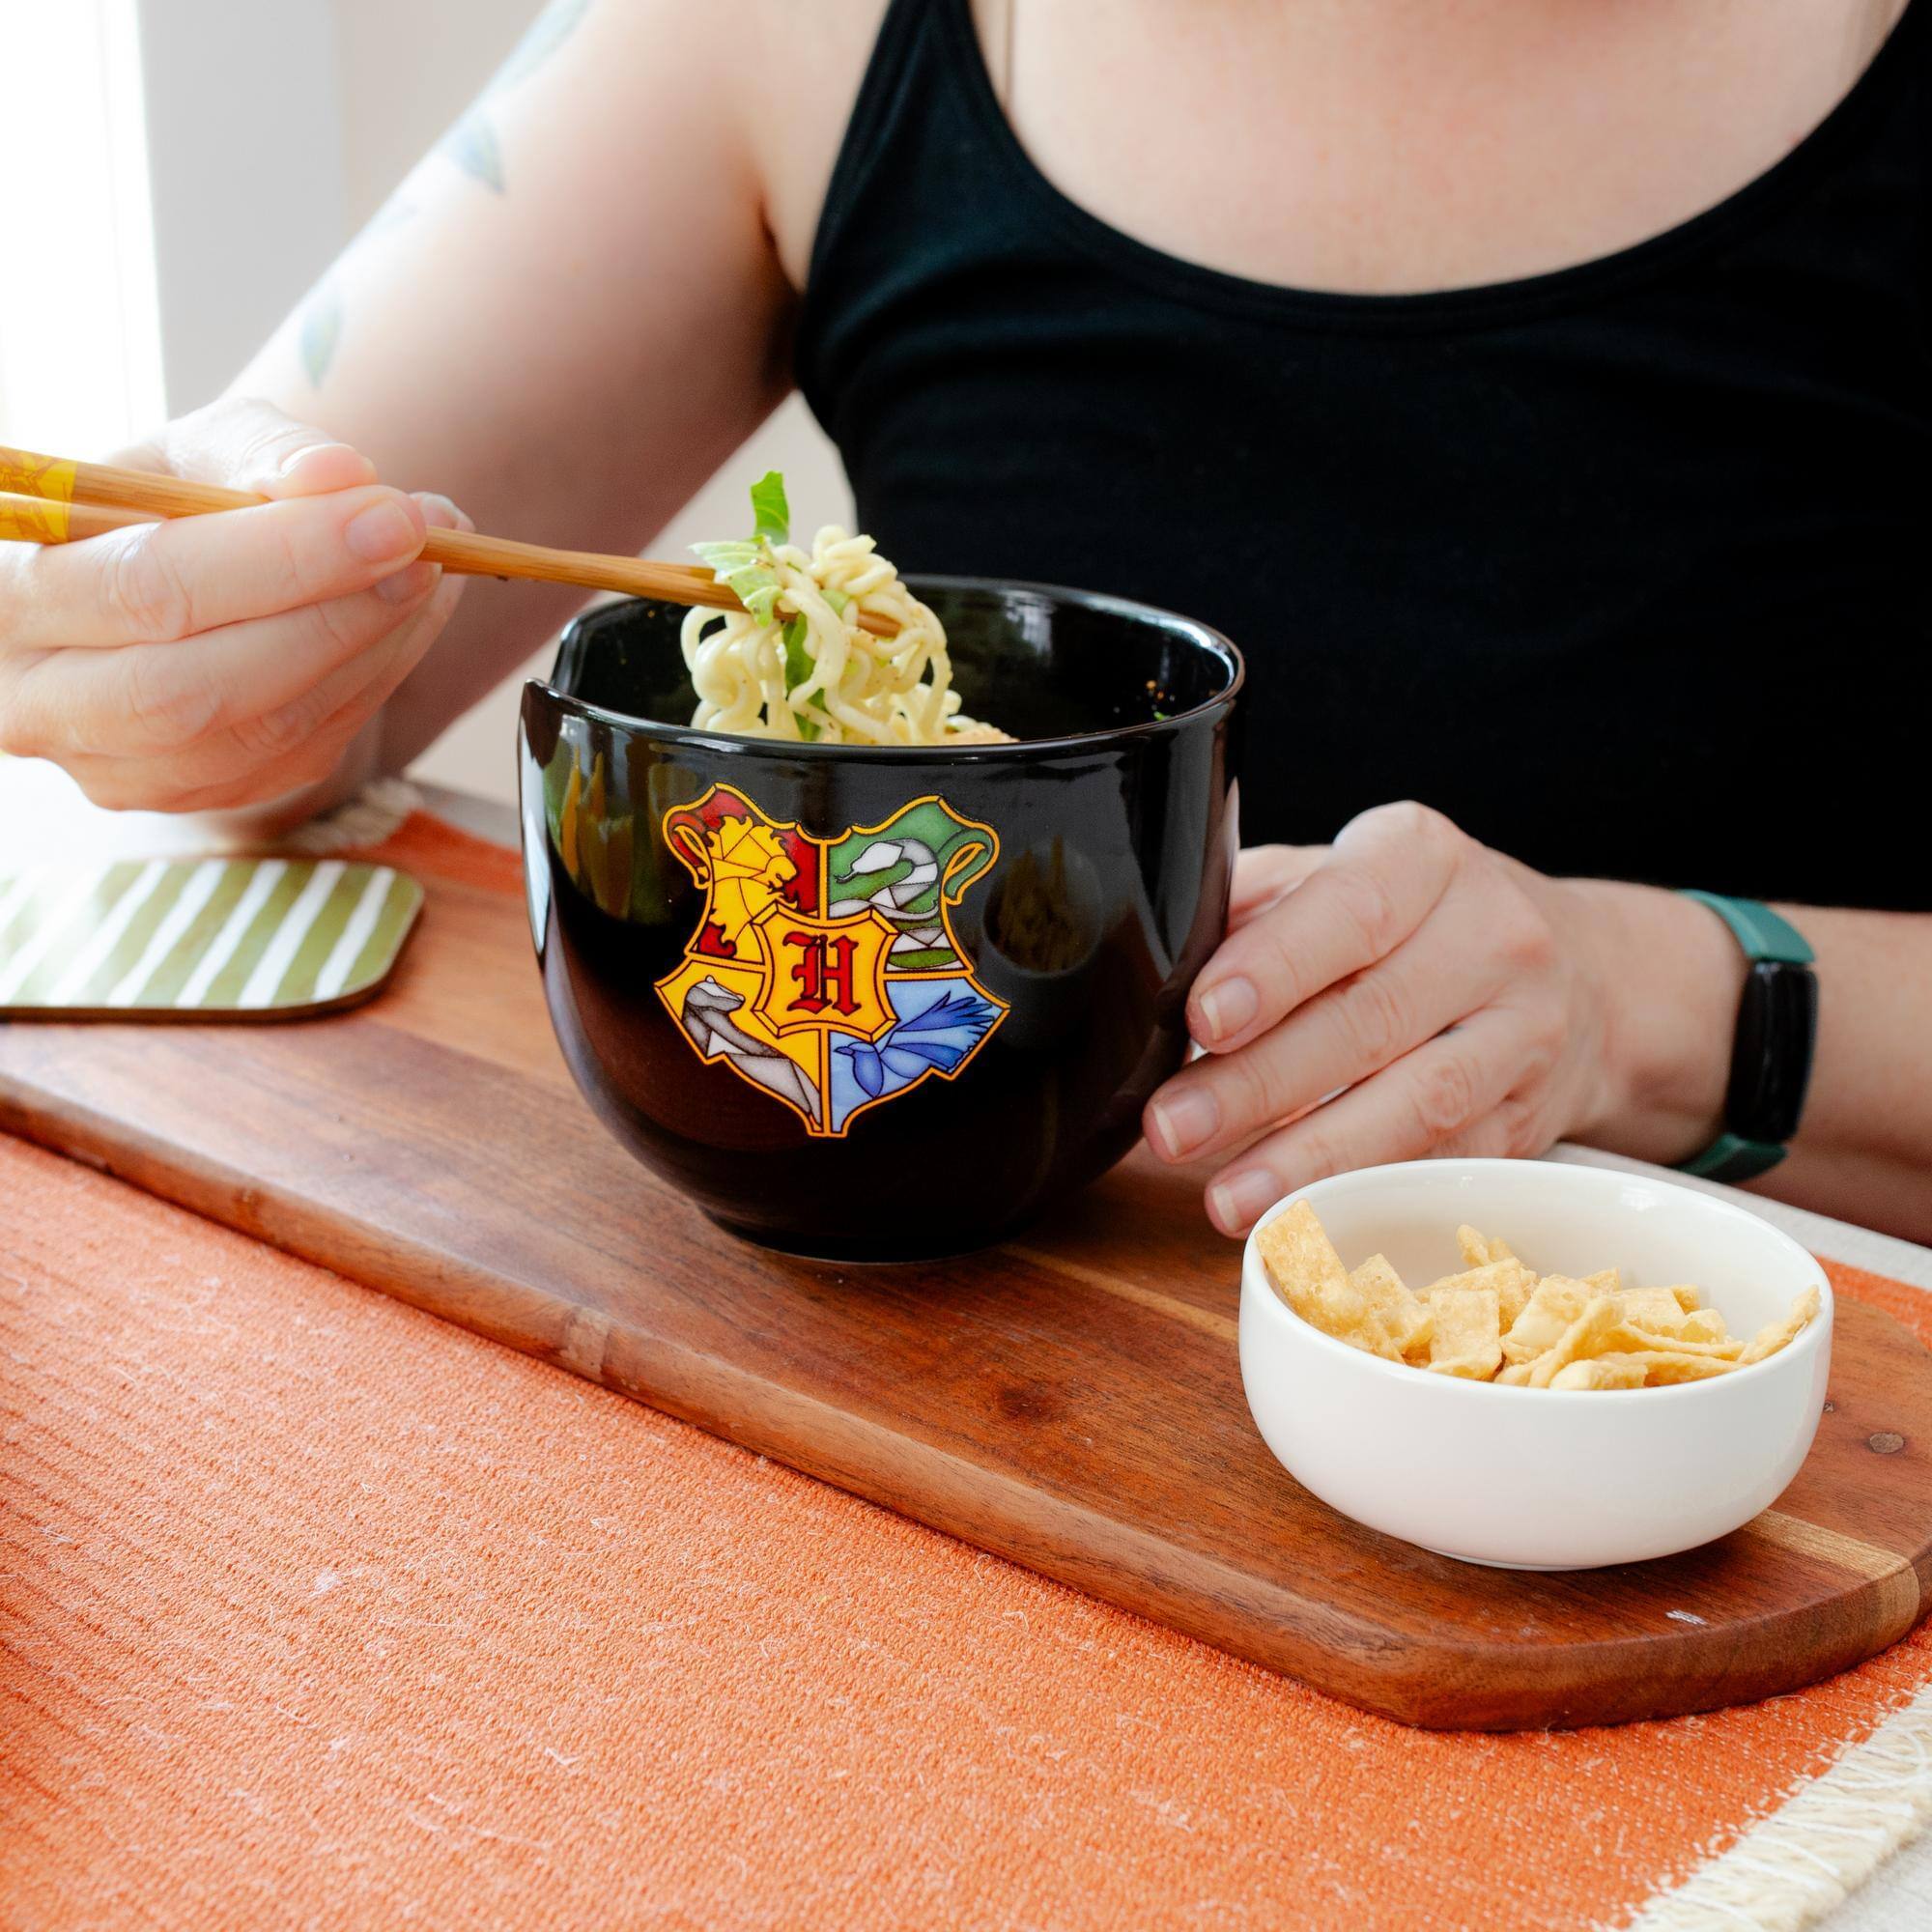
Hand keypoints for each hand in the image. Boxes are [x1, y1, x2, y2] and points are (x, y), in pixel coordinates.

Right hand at [0, 396, 469, 813]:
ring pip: (260, 732)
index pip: (146, 588)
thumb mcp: (194, 454)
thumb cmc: (170, 511)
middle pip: (195, 685)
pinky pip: (303, 751)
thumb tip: (339, 478)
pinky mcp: (202, 797)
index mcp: (12, 598)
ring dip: (370, 649)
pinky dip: (376, 679)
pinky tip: (412, 617)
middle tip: (423, 550)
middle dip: (330, 614)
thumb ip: (262, 453)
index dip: (280, 556)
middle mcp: (45, 703)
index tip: (390, 514)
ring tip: (433, 570)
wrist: (181, 588)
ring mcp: (123, 770)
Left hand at [1145, 801, 1745, 1234]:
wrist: (1583, 975)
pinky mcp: (1530, 1119)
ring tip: (1226, 1198)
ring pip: (1417, 1105)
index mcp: (1420, 857)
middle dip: (1259, 1084)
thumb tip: (1150, 962)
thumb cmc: (1412, 922)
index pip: (1350, 910)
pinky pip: (1446, 1164)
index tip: (1202, 1018)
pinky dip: (1369, 1193)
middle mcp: (1489, 934)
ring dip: (1311, 1160)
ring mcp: (1522, 1032)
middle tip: (1173, 1126)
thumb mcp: (1335, 878)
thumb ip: (1249, 909)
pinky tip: (1301, 1216)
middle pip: (1371, 1019)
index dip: (1275, 968)